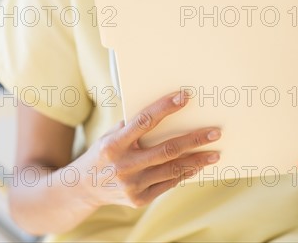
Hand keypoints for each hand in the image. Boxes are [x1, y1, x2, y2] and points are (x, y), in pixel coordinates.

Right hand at [76, 90, 221, 208]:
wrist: (83, 187)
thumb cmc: (102, 153)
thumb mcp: (110, 136)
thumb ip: (132, 127)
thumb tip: (163, 110)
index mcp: (114, 144)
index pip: (144, 121)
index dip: (165, 108)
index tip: (184, 97)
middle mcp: (123, 165)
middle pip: (167, 150)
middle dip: (194, 140)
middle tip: (215, 132)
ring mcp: (131, 185)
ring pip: (172, 170)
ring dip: (197, 160)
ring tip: (214, 153)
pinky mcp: (138, 200)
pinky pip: (168, 184)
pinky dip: (184, 174)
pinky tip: (196, 166)